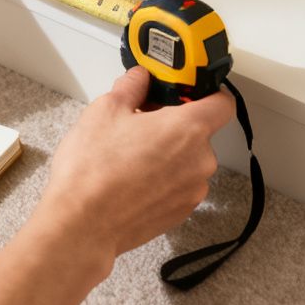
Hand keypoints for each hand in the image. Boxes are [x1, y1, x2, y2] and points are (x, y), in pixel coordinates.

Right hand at [29, 67, 237, 267]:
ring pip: (188, 161)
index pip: (222, 103)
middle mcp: (200, 161)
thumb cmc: (93, 171)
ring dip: (168, 154)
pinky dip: (162, 179)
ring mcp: (192, 191)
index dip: (206, 93)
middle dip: (174, 125)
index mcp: (188, 129)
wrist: (82, 226)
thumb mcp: (105, 110)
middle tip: (141, 123)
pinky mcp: (180, 213)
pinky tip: (132, 180)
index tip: (184, 92)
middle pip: (200, 132)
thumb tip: (140, 78)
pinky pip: (179, 186)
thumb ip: (131, 86)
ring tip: (130, 156)